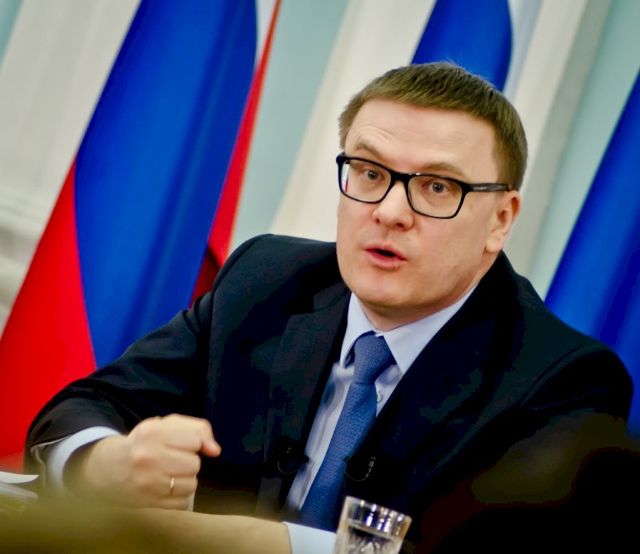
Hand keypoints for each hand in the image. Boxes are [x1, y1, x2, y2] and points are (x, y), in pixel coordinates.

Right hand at [70, 414, 220, 508]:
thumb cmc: (146, 442)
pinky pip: (183, 502)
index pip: (195, 439)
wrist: (111, 468)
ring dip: (185, 479)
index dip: (193, 442)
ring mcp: (148, 483)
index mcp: (154, 432)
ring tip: (170, 473)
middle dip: (188, 461)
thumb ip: (197, 429)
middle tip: (173, 460)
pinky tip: (165, 487)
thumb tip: (215, 450)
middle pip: (194, 464)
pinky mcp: (149, 503)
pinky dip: (179, 496)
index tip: (183, 444)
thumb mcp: (168, 425)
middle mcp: (149, 457)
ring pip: (191, 484)